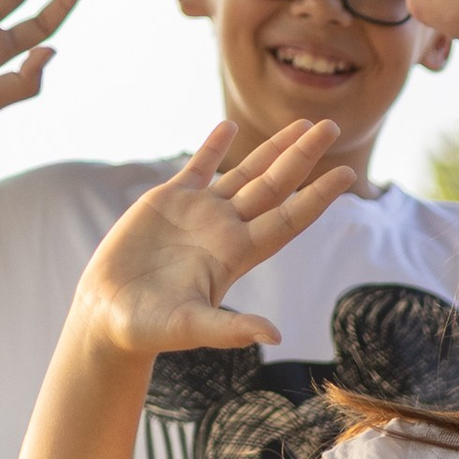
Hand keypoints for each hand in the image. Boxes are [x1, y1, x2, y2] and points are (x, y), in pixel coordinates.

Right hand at [72, 122, 357, 362]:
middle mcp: (225, 229)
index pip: (288, 219)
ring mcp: (199, 213)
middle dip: (302, 156)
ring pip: (245, 172)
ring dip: (273, 147)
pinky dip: (214, 145)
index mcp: (236, 254)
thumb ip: (231, 330)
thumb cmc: (150, 328)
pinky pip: (198, 166)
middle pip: (275, 186)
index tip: (348, 175)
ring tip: (302, 123)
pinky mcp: (168, 201)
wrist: (110, 316)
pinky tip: (230, 127)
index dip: (317, 197)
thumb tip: (274, 336)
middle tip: (332, 126)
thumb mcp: (192, 327)